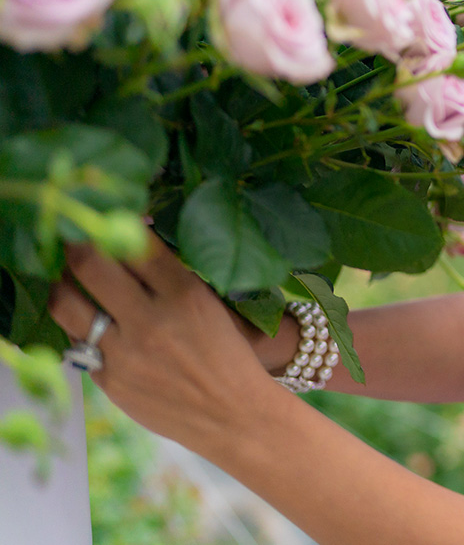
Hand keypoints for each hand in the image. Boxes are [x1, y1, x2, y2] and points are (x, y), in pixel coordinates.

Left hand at [48, 230, 280, 452]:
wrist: (232, 414)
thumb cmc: (228, 355)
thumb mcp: (211, 305)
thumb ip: (173, 274)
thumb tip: (135, 235)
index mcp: (185, 293)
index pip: (134, 242)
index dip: (115, 222)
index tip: (108, 218)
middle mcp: (151, 319)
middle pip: (90, 265)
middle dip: (76, 244)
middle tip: (75, 238)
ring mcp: (125, 352)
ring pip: (66, 303)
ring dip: (62, 282)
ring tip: (69, 277)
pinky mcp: (109, 379)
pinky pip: (76, 341)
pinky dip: (78, 324)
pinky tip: (86, 318)